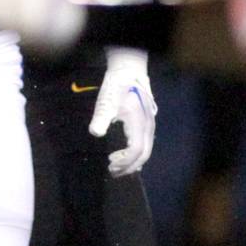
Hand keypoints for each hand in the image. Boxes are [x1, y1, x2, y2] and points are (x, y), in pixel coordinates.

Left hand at [89, 49, 156, 175]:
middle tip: (112, 172)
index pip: (136, 150)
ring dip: (132, 161)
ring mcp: (149, 126)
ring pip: (146, 150)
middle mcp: (148, 127)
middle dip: (129, 166)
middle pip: (144, 154)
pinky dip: (136, 154)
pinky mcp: (146, 124)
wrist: (129, 73)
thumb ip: (101, 118)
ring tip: (116, 166)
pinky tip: (124, 156)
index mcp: (139, 124)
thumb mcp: (106, 102)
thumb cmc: (116, 88)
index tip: (110, 165)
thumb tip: (95, 133)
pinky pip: (145, 144)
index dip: (125, 161)